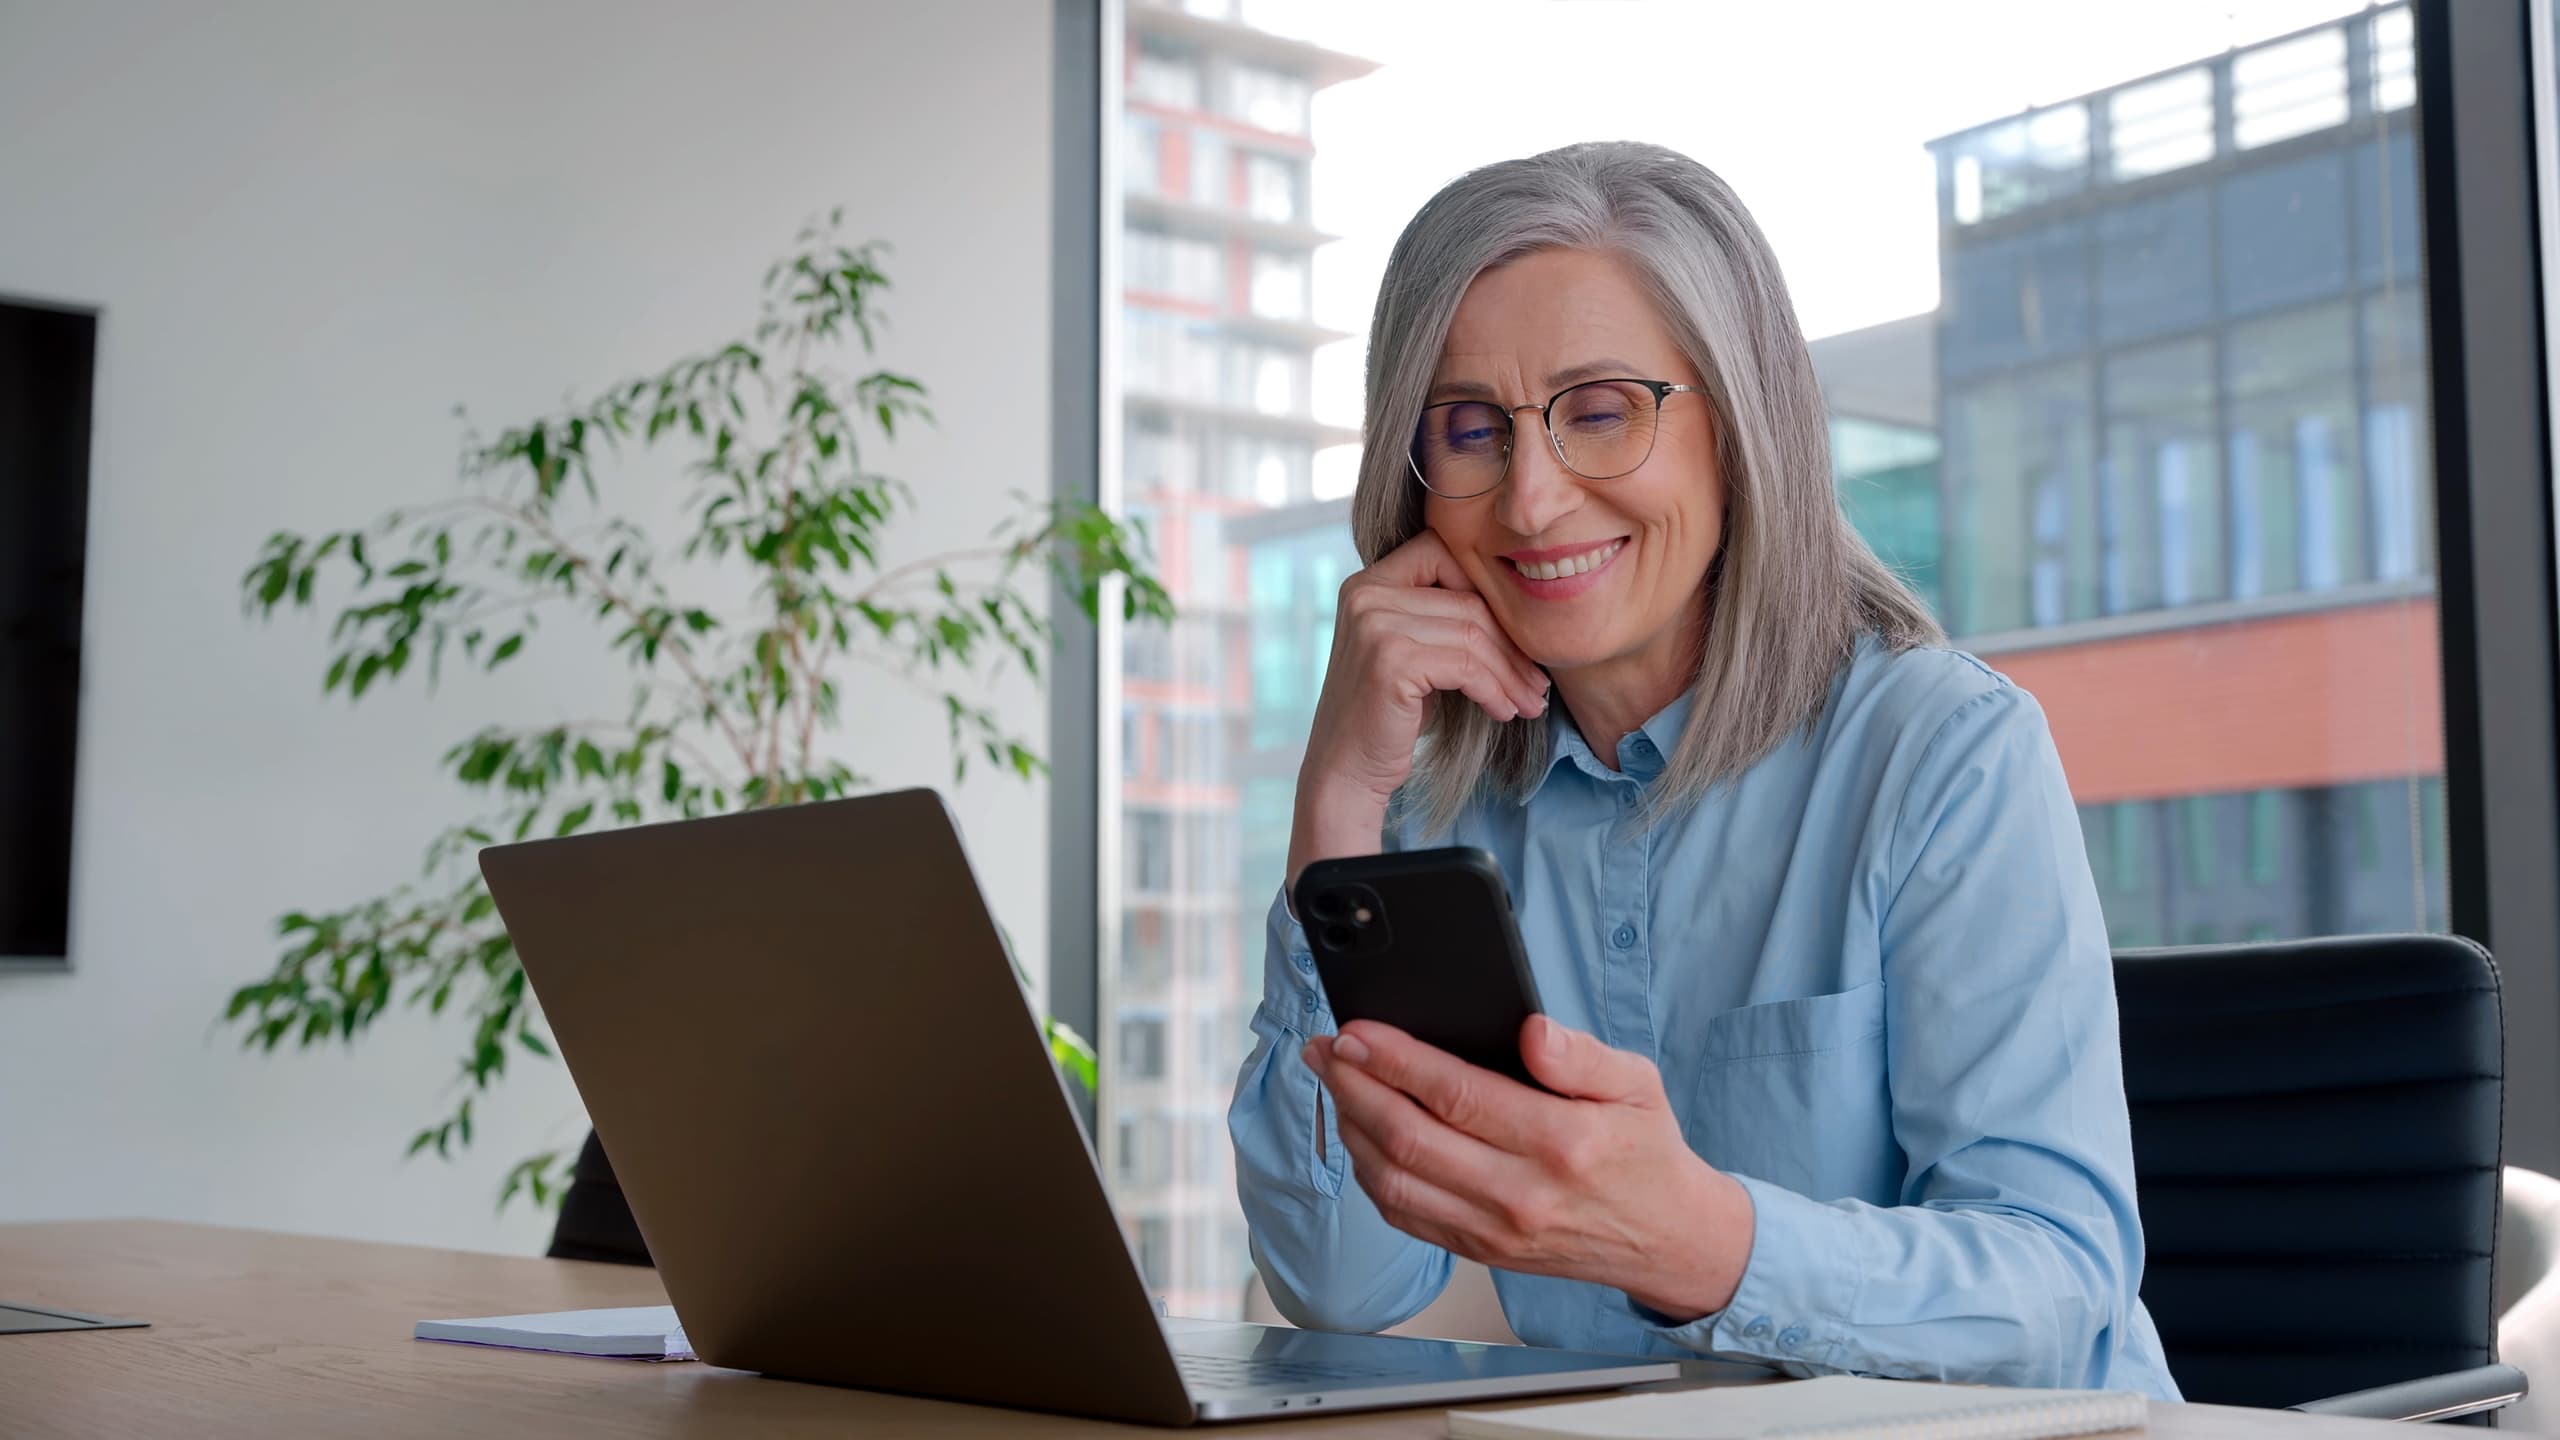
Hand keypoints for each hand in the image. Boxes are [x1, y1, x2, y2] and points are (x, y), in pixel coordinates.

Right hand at [1288, 530, 1548, 880]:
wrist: (1345, 772)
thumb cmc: (1388, 716)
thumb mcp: (1414, 653)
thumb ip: (1444, 618)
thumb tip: (1521, 606)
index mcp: (1368, 583)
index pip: (1444, 552)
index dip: (1487, 590)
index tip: (1515, 637)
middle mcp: (1366, 594)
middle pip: (1468, 598)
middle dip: (1513, 643)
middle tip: (1538, 682)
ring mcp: (1374, 624)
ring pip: (1473, 633)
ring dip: (1511, 673)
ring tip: (1529, 703)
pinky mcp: (1390, 660)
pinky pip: (1466, 665)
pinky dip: (1494, 690)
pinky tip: (1503, 712)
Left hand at [1302, 1014, 1752, 1321]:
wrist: (1667, 1239)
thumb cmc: (1647, 1152)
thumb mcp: (1638, 1084)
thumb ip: (1582, 1055)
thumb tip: (1531, 1030)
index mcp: (1562, 1142)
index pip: (1457, 1095)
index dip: (1396, 1060)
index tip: (1357, 1030)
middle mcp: (1522, 1194)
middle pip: (1410, 1139)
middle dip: (1355, 1087)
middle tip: (1326, 1049)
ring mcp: (1496, 1231)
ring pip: (1395, 1181)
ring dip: (1351, 1128)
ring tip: (1334, 1083)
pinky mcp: (1480, 1252)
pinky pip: (1405, 1215)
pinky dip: (1370, 1173)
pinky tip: (1360, 1134)